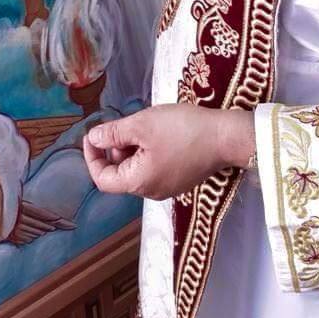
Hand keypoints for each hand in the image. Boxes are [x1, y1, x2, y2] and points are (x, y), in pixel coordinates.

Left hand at [83, 103, 254, 199]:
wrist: (226, 136)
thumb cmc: (181, 130)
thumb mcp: (141, 125)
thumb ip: (113, 133)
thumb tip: (93, 139)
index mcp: (139, 183)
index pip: (103, 179)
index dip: (92, 157)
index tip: (93, 135)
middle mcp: (151, 192)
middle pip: (120, 174)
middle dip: (114, 149)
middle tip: (123, 125)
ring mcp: (168, 187)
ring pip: (137, 169)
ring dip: (131, 148)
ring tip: (142, 125)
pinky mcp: (181, 179)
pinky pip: (154, 168)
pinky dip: (147, 152)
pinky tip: (158, 133)